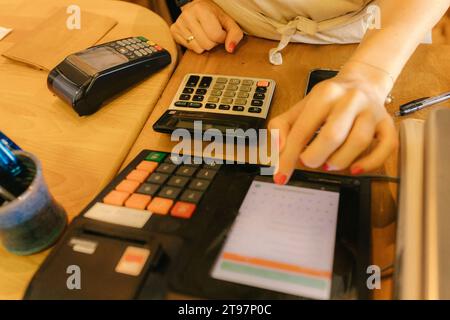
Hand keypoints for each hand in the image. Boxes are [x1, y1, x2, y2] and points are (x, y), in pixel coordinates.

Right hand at [170, 0, 243, 53]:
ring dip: (205, 44)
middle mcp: (187, 15)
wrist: (197, 5)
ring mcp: (179, 24)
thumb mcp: (227, 20)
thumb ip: (234, 33)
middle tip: (213, 33)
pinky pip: (190, 48)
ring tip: (205, 34)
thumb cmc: (214, 13)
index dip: (222, 37)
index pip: (216, 36)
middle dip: (214, 42)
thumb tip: (230, 49)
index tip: (222, 31)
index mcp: (201, 9)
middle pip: (207, 44)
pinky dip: (196, 44)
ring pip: (199, 49)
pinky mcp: (174, 31)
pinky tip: (197, 35)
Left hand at [268, 65, 397, 183]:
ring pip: (359, 142)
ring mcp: (372, 112)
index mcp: (325, 94)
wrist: (361, 82)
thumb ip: (280, 127)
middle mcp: (351, 99)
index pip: (303, 130)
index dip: (289, 157)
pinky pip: (386, 147)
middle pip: (333, 135)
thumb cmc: (327, 101)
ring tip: (328, 163)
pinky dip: (370, 163)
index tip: (281, 176)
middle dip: (315, 157)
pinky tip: (354, 169)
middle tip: (309, 162)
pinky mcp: (387, 124)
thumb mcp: (299, 108)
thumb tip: (278, 151)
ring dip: (339, 161)